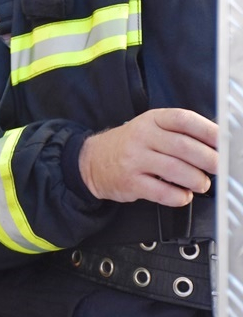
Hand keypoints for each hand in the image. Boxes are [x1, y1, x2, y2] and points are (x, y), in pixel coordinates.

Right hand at [79, 108, 216, 205]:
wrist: (92, 161)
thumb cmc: (130, 145)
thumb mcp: (150, 128)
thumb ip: (179, 132)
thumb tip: (217, 144)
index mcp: (151, 120)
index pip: (184, 120)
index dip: (208, 131)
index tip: (224, 142)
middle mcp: (142, 137)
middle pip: (183, 147)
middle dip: (209, 159)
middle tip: (219, 168)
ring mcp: (134, 159)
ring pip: (175, 170)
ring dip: (196, 180)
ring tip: (202, 184)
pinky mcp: (130, 182)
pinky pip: (162, 192)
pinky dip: (179, 196)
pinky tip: (183, 196)